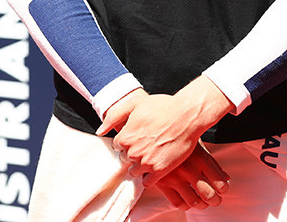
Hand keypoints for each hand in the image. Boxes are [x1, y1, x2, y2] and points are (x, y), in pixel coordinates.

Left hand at [99, 78, 231, 183]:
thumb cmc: (163, 107)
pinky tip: (158, 165)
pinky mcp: (160, 170)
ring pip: (135, 172)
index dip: (128, 140)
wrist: (187, 115)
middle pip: (126, 159)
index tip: (138, 136)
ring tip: (153, 154)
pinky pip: (147, 182)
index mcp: (125, 137)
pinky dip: (151, 176)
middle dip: (134, 153)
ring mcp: (146, 163)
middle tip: (147, 144)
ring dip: (141, 165)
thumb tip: (100, 130)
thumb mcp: (135, 104)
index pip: (117, 146)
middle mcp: (133, 152)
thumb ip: (114, 116)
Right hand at [149, 143, 228, 210]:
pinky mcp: (162, 183)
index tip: (222, 189)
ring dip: (201, 205)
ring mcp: (175, 177)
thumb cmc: (179, 138)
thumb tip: (226, 178)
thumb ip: (212, 162)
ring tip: (203, 202)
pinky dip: (185, 205)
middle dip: (215, 200)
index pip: (219, 182)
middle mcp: (189, 169)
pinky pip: (177, 202)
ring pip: (193, 201)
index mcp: (201, 158)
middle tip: (215, 200)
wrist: (154, 134)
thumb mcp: (198, 145)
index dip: (223, 188)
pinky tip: (187, 200)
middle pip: (208, 195)